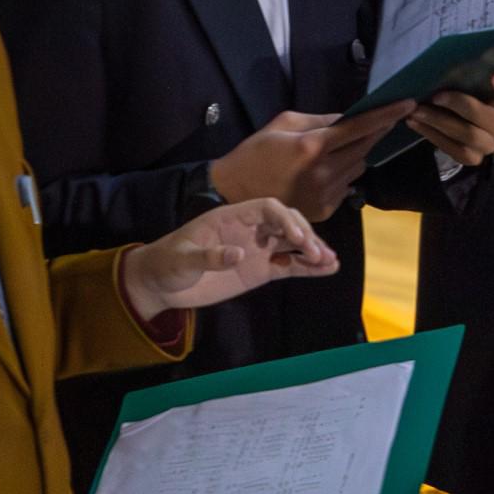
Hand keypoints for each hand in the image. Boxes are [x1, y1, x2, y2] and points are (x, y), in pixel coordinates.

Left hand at [122, 198, 337, 320]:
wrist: (162, 285)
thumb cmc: (167, 263)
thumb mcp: (181, 259)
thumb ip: (208, 256)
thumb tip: (238, 255)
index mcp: (233, 216)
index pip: (268, 208)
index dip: (285, 219)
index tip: (297, 236)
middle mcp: (251, 229)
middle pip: (286, 223)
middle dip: (305, 235)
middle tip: (316, 253)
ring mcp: (259, 249)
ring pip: (293, 244)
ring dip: (313, 250)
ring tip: (331, 262)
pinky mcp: (261, 270)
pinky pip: (289, 266)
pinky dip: (308, 267)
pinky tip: (327, 270)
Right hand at [209, 103, 415, 220]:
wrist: (234, 192)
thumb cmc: (257, 151)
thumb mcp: (284, 123)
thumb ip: (321, 120)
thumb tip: (350, 117)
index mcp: (312, 146)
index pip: (359, 127)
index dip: (385, 115)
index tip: (407, 103)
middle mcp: (324, 172)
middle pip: (365, 147)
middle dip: (376, 133)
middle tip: (384, 121)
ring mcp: (325, 195)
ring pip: (359, 167)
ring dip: (356, 155)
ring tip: (336, 151)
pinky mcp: (325, 211)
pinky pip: (347, 186)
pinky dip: (343, 175)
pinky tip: (324, 172)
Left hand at [407, 72, 493, 165]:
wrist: (458, 123)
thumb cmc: (466, 94)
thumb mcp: (472, 84)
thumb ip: (471, 77)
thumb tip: (451, 60)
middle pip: (489, 118)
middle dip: (460, 105)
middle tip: (435, 96)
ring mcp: (490, 144)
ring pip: (469, 135)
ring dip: (440, 122)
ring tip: (417, 110)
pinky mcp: (473, 158)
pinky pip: (454, 150)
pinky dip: (432, 135)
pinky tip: (415, 123)